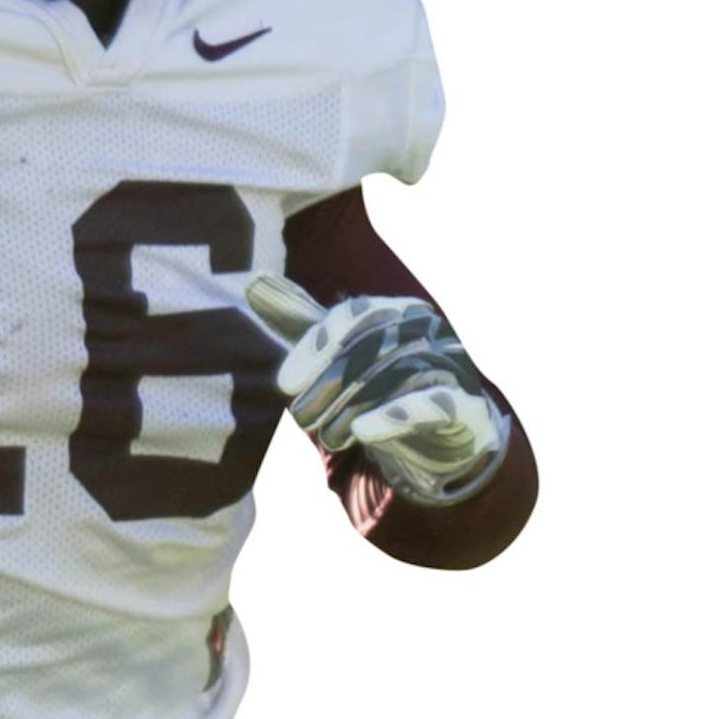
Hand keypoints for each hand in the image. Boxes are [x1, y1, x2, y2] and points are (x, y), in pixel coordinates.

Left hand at [244, 272, 511, 507]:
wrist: (442, 431)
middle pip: (372, 346)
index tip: (285, 384)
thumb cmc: (383, 386)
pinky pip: (434, 404)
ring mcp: (448, 364)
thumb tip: (254, 282)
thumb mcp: (339, 352)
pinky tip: (365, 432)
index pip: (354, 315)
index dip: (316, 346)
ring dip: (355, 406)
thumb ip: (302, 322)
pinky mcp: (464, 404)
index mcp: (394, 310)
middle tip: (301, 418)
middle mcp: (425, 329)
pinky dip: (398, 416)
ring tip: (328, 436)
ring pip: (399, 376)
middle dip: (331, 383)